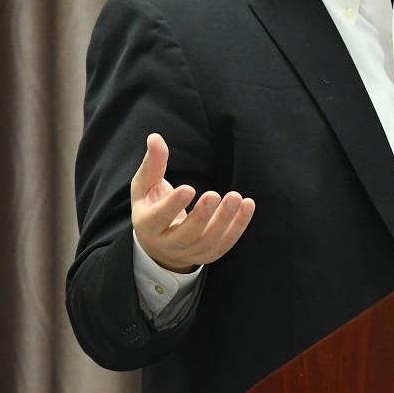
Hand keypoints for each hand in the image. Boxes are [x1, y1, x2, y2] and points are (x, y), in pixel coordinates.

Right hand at [131, 133, 255, 272]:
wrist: (158, 242)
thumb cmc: (151, 206)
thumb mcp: (145, 186)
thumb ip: (152, 164)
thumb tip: (155, 137)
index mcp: (147, 226)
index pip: (159, 219)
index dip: (173, 206)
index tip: (189, 188)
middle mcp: (167, 244)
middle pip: (186, 235)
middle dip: (203, 216)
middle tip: (216, 194)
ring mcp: (188, 253)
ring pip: (208, 242)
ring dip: (225, 221)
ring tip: (237, 197)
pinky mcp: (207, 255)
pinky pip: (225, 245)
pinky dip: (238, 227)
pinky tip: (248, 206)